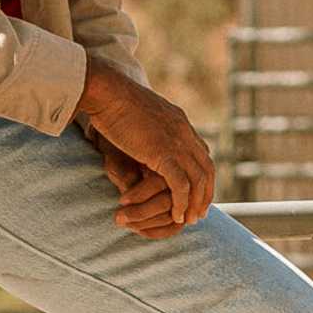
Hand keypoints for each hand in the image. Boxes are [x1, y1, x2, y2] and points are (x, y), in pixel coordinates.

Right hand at [76, 61, 211, 237]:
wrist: (106, 91)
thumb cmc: (111, 101)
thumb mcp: (138, 116)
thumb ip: (148, 130)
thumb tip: (142, 142)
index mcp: (180, 122)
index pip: (202, 154)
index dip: (202, 177)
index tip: (197, 194)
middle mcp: (184, 132)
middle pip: (206, 169)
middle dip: (205, 194)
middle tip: (198, 215)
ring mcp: (176, 142)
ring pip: (197, 180)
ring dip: (194, 203)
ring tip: (187, 220)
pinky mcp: (163, 153)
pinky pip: (181, 185)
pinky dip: (181, 203)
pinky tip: (175, 216)